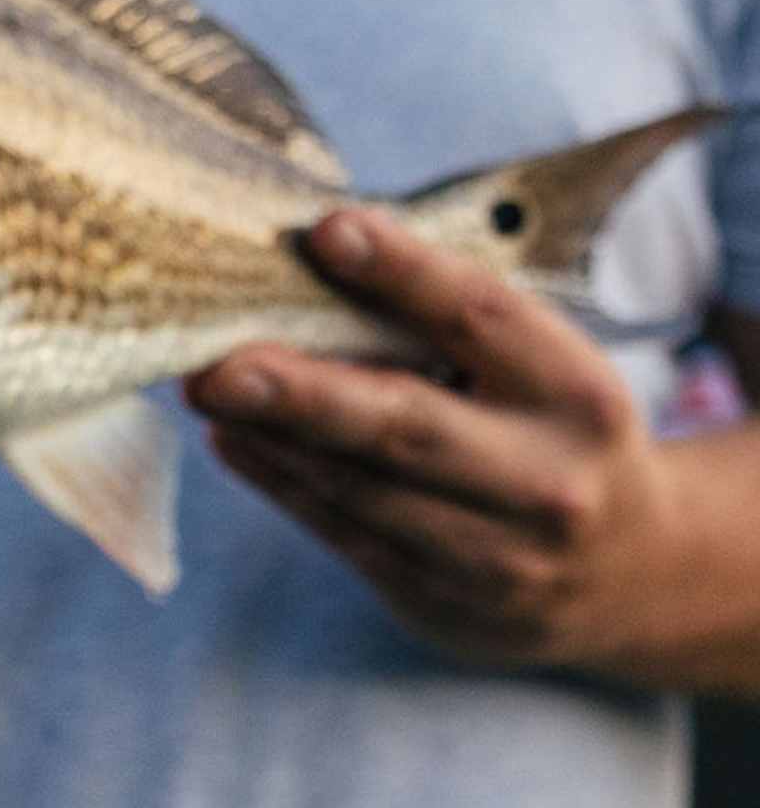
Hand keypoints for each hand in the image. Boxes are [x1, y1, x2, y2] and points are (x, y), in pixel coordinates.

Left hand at [184, 208, 683, 671]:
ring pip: (359, 488)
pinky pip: (344, 532)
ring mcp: (497, 555)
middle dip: (304, 394)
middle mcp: (546, 480)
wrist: (630, 573)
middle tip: (222, 365)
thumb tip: (310, 257)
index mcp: (575, 394)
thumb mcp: (536, 369)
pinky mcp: (446, 602)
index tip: (325, 230)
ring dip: (269, 436)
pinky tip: (232, 439)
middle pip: (407, 426)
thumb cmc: (547, 431)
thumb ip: (443, 322)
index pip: (481, 317)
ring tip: (202, 388)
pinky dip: (280, 480)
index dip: (403, 271)